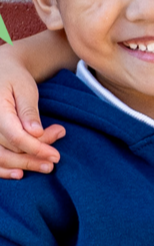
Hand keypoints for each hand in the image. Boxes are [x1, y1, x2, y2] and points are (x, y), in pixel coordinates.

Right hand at [0, 46, 61, 178]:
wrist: (0, 71)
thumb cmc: (14, 78)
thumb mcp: (25, 88)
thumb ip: (29, 111)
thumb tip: (35, 133)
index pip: (16, 137)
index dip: (37, 148)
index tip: (56, 155)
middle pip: (10, 148)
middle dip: (35, 155)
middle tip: (56, 157)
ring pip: (0, 157)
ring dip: (23, 165)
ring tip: (46, 166)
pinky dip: (3, 169)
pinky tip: (19, 174)